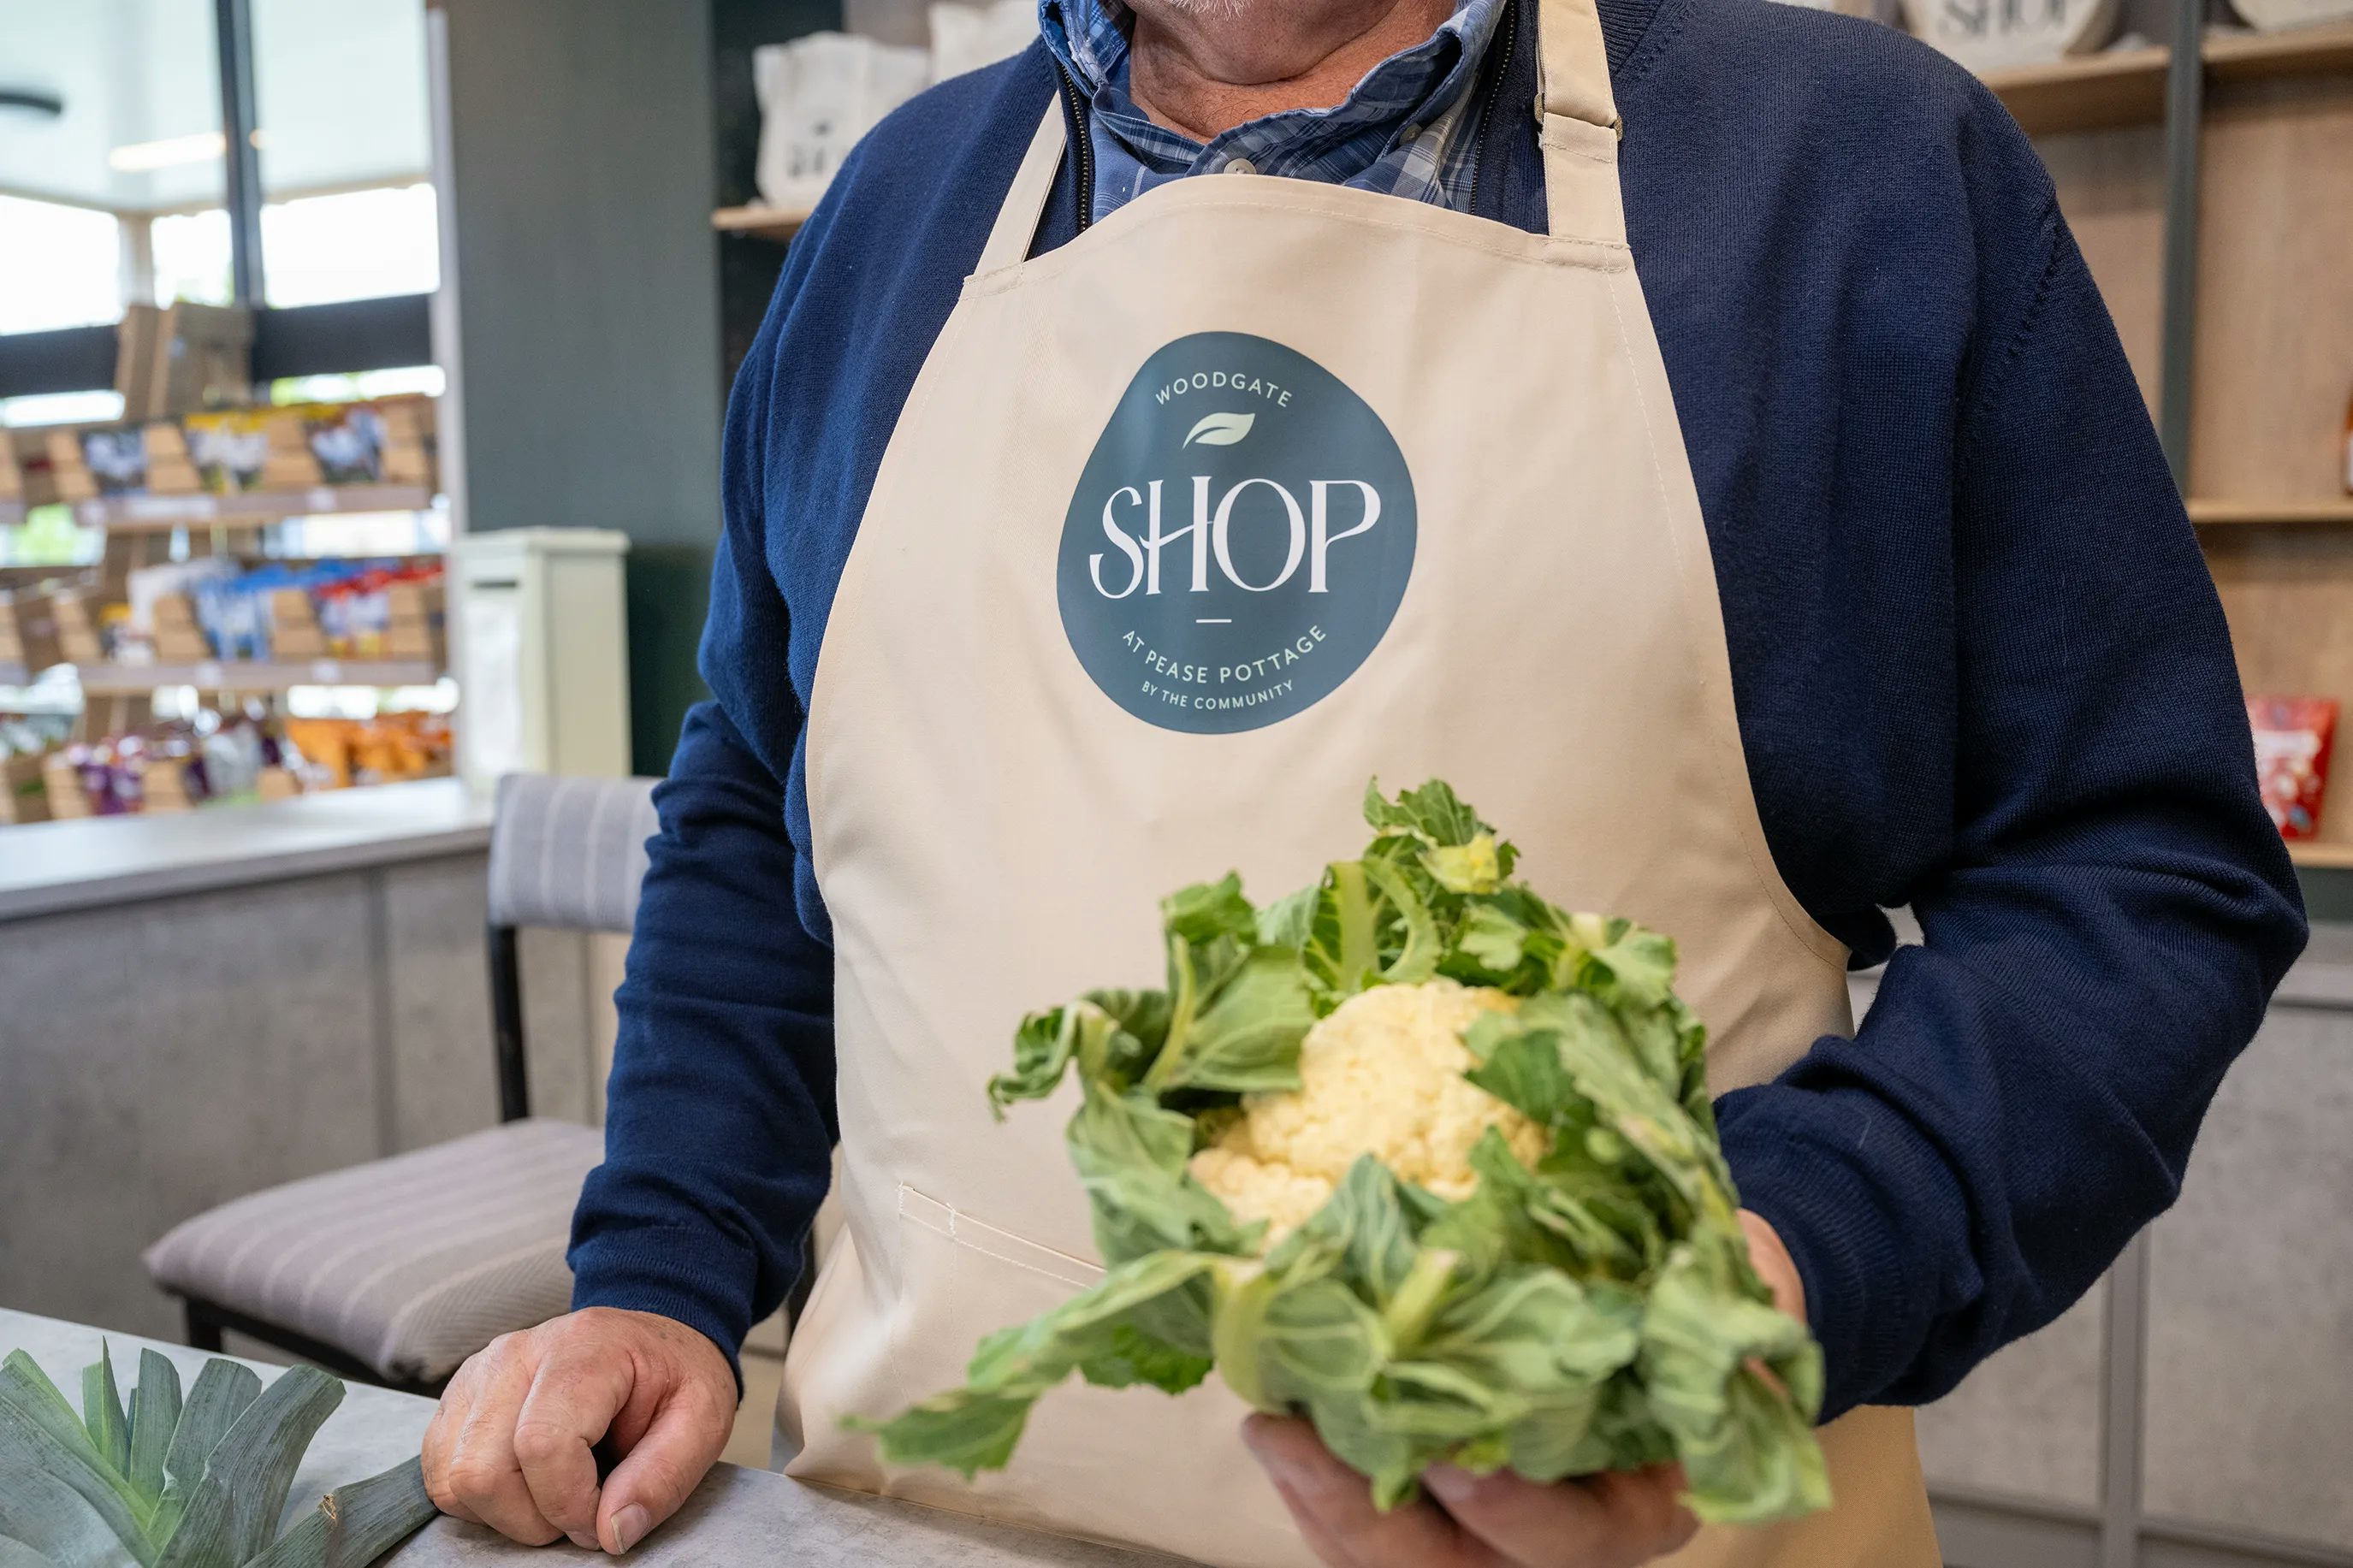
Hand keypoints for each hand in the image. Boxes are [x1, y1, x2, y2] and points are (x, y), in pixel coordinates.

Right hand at [421, 1307, 737, 1555]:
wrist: (650, 1340)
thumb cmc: (675, 1379)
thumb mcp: (702, 1422)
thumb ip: (662, 1478)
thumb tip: (610, 1534)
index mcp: (584, 1348)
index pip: (542, 1444)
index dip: (569, 1504)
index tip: (602, 1518)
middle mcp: (518, 1352)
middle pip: (483, 1469)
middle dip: (532, 1519)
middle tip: (579, 1512)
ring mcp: (479, 1373)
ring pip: (453, 1476)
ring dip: (502, 1512)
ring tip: (554, 1495)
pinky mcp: (458, 1398)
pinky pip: (439, 1471)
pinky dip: (478, 1498)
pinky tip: (525, 1484)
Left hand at [1244, 1210, 1802, 1566]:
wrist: (1689, 1289)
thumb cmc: (1704, 1288)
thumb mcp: (1729, 1290)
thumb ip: (1714, 1308)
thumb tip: (1705, 1290)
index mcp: (1646, 1502)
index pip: (1575, 1540)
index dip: (1514, 1511)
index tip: (1458, 1461)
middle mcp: (1568, 1533)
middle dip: (1376, 1527)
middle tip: (1304, 1445)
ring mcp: (1498, 1522)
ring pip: (1405, 1561)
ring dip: (1327, 1510)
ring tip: (1272, 1431)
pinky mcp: (1439, 1494)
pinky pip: (1371, 1525)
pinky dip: (1320, 1486)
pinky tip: (1277, 1422)